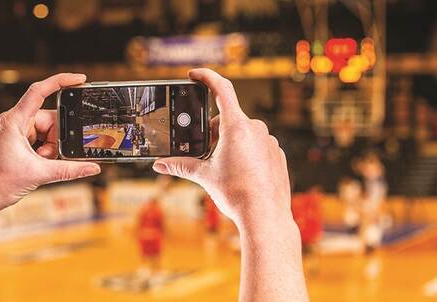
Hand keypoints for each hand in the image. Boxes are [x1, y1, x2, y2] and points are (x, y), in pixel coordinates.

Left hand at [0, 73, 100, 214]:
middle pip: (49, 118)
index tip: (80, 79)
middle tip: (49, 156)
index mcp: (15, 120)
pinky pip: (40, 137)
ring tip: (40, 163)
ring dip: (50, 147)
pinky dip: (45, 150)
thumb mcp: (40, 174)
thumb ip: (69, 170)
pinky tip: (39, 162)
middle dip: (56, 138)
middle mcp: (15, 120)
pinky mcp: (17, 139)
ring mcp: (16, 129)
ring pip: (46, 130)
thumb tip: (93, 168)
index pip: (39, 91)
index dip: (61, 81)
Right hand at [152, 69, 290, 227]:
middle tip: (204, 151)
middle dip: (213, 131)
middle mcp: (255, 129)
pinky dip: (245, 153)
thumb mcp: (204, 176)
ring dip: (229, 142)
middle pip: (228, 118)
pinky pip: (257, 145)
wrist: (264, 216)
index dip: (206, 77)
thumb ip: (181, 165)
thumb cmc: (236, 194)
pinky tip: (241, 173)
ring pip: (243, 132)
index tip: (194, 74)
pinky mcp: (276, 154)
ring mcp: (269, 141)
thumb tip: (160, 164)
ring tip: (223, 167)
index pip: (221, 89)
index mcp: (236, 128)